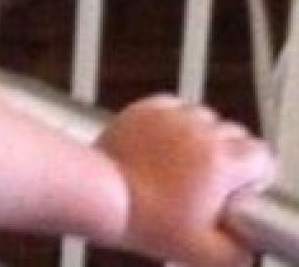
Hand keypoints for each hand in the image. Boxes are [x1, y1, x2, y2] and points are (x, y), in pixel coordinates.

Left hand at [97, 95, 275, 266]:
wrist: (98, 195)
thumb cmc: (144, 218)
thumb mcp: (204, 252)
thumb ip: (237, 247)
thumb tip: (242, 237)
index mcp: (223, 161)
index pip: (261, 156)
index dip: (252, 175)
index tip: (236, 190)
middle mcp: (200, 130)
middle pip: (235, 134)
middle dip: (227, 156)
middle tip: (207, 182)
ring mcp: (171, 116)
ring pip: (203, 117)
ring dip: (200, 136)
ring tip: (181, 163)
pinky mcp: (144, 109)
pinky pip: (173, 107)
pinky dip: (172, 122)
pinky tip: (162, 144)